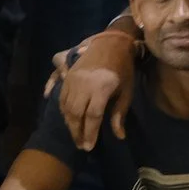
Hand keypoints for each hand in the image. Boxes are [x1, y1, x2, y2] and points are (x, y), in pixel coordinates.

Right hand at [50, 32, 139, 148]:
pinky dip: (62, 109)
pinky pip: (61, 96)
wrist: (112, 42)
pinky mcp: (68, 75)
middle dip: (77, 132)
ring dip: (69, 123)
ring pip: (66, 106)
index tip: (89, 146)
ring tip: (75, 134)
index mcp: (101, 88)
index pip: (92, 117)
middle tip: (81, 145)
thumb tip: (119, 136)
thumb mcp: (127, 91)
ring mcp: (73, 79)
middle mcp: (84, 84)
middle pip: (76, 114)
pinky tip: (67, 119)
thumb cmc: (123, 68)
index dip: (90, 133)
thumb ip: (119, 113)